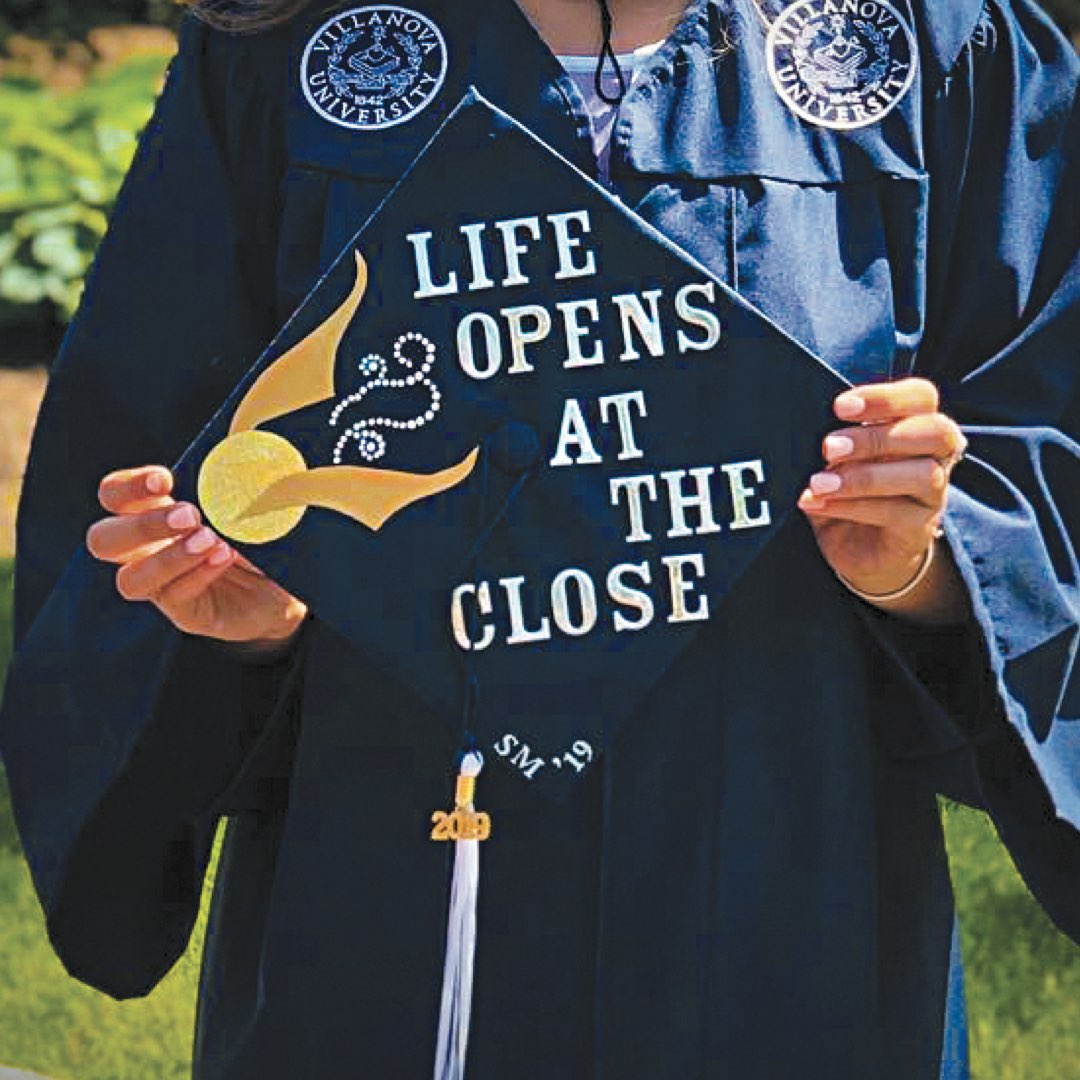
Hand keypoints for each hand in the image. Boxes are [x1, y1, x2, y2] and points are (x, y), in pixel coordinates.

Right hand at [85, 466, 307, 654]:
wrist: (285, 586)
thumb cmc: (260, 535)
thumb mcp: (253, 498)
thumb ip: (238, 465)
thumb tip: (237, 434)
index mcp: (153, 511)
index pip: (114, 494)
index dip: (128, 486)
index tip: (164, 480)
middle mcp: (146, 550)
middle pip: (102, 539)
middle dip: (142, 525)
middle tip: (189, 515)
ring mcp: (162, 585)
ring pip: (130, 579)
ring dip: (168, 558)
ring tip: (211, 540)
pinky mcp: (186, 612)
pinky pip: (176, 597)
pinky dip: (200, 574)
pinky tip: (226, 556)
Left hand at [797, 379, 968, 621]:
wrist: (859, 549)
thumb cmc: (847, 489)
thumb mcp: (837, 460)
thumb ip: (834, 440)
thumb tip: (804, 425)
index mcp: (917, 424)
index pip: (922, 396)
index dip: (885, 397)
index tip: (840, 406)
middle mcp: (936, 456)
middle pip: (936, 431)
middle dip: (877, 436)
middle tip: (828, 447)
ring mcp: (933, 494)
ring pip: (923, 475)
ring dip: (865, 477)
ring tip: (819, 483)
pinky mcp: (919, 529)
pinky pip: (895, 513)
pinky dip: (850, 506)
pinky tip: (817, 503)